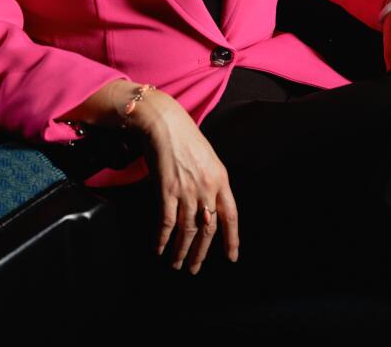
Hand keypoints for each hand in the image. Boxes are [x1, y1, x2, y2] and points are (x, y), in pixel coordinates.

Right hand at [130, 91, 239, 274]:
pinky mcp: (167, 190)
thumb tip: (207, 206)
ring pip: (187, 230)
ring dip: (181, 250)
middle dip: (201, 252)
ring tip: (177, 264)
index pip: (231, 216)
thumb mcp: (207, 158)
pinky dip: (163, 238)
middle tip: (195, 268)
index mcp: (221, 179)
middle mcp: (207, 188)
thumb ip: (210, 182)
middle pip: (208, 228)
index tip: (231, 256)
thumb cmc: (184, 137)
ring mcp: (187, 190)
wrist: (164, 122)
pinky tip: (159, 248)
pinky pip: (166, 222)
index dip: (231, 239)